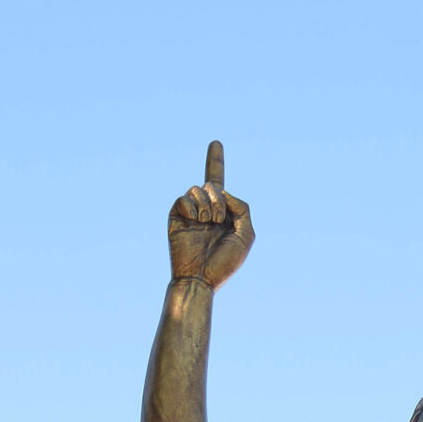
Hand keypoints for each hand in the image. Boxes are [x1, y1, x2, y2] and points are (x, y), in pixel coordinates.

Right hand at [168, 142, 253, 289]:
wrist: (201, 279)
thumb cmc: (224, 263)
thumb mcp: (246, 235)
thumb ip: (243, 208)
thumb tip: (222, 190)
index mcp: (222, 213)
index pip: (219, 183)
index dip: (216, 162)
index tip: (216, 142)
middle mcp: (205, 209)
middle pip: (212, 184)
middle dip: (218, 199)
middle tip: (217, 220)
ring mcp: (189, 212)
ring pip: (197, 188)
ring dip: (206, 205)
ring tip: (206, 224)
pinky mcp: (176, 215)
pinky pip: (184, 198)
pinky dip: (192, 208)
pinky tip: (195, 222)